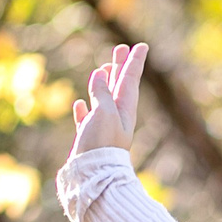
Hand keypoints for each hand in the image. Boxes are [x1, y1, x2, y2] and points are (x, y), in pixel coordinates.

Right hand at [69, 41, 146, 161]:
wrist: (94, 175)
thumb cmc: (101, 143)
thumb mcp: (104, 113)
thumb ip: (103, 93)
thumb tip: (101, 75)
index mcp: (124, 109)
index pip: (130, 80)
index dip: (134, 62)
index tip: (142, 46)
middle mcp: (117, 117)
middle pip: (119, 86)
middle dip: (120, 67)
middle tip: (121, 49)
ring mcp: (103, 127)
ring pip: (103, 99)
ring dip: (103, 83)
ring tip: (102, 69)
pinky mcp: (89, 138)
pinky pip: (87, 119)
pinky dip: (84, 109)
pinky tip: (79, 103)